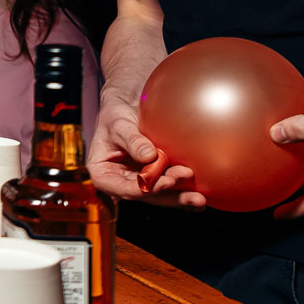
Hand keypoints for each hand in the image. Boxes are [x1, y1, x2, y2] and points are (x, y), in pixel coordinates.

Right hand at [86, 107, 204, 206]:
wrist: (128, 105)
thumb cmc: (116, 113)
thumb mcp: (118, 123)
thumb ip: (131, 140)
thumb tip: (148, 156)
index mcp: (103, 174)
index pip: (125, 188)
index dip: (147, 188)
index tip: (167, 181)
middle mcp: (121, 182)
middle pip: (146, 195)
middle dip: (170, 196)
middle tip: (193, 195)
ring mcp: (138, 181)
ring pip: (160, 194)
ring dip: (180, 197)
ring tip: (199, 199)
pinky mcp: (154, 177)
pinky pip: (169, 186)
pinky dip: (184, 191)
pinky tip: (200, 196)